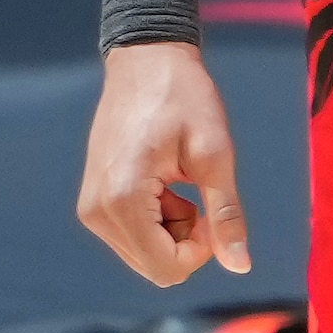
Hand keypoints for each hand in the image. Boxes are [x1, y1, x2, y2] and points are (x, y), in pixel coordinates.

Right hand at [78, 42, 248, 282]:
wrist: (146, 64)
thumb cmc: (185, 100)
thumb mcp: (216, 156)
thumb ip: (226, 214)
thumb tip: (241, 266)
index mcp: (121, 200)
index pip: (166, 268)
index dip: (202, 250)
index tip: (212, 210)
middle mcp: (97, 212)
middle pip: (155, 266)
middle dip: (187, 241)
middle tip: (200, 196)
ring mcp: (91, 208)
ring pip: (146, 254)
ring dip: (174, 229)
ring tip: (180, 183)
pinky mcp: (94, 201)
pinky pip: (134, 235)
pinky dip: (159, 220)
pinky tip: (166, 182)